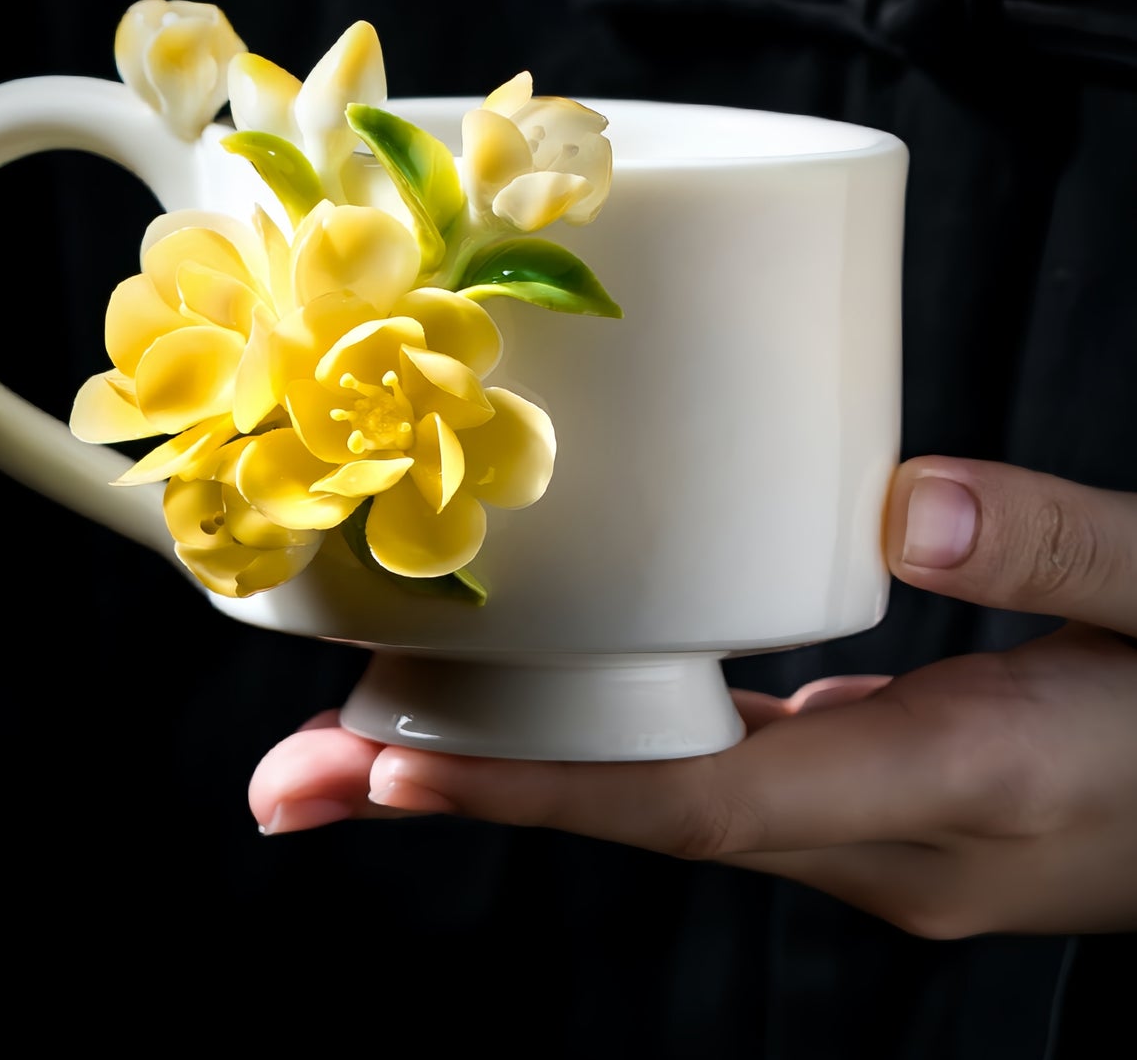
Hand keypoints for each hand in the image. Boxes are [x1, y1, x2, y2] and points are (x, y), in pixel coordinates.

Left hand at [249, 457, 1136, 937]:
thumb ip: (1055, 548)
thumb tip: (898, 507)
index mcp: (952, 794)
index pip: (701, 804)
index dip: (539, 784)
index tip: (390, 759)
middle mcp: (878, 842)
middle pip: (634, 814)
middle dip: (461, 788)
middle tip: (294, 776)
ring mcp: (863, 830)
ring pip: (651, 799)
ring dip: (506, 769)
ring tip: (359, 740)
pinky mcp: (867, 796)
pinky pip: (699, 771)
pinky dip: (594, 747)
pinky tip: (529, 704)